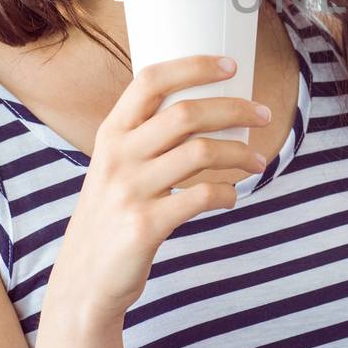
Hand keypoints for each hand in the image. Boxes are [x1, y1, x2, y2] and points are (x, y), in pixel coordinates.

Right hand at [47, 56, 269, 323]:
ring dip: (240, 154)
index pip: (150, 81)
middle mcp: (117, 156)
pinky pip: (201, 196)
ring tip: (258, 161)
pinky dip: (227, 194)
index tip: (231, 65)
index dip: (193, 66)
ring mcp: (129, 191)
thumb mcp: (114, 169)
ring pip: (201, 152)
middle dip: (234, 109)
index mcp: (111, 134)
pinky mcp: (145, 226)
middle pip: (185, 112)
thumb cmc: (110, 217)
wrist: (83, 281)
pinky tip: (232, 198)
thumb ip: (145, 140)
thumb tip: (206, 109)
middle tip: (263, 115)